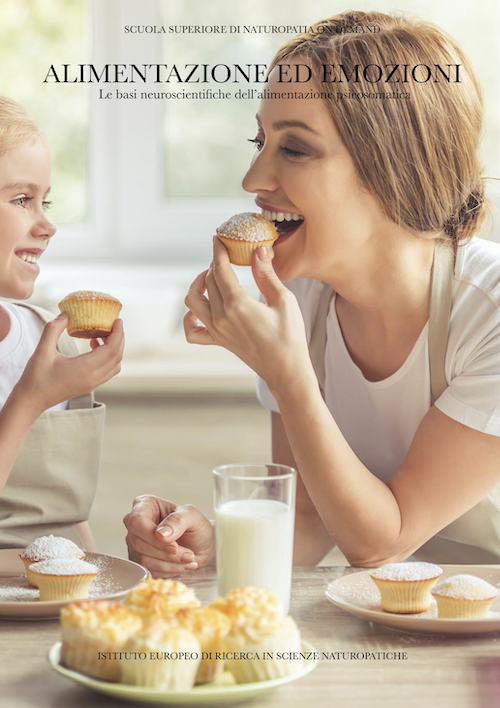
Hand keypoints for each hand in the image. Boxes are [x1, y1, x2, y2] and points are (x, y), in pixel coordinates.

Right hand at [15, 313, 123, 413]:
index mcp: (85, 368)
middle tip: (113, 324)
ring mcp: (92, 384)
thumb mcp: (42, 351)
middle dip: (119, 338)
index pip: (111, 349)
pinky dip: (108, 358)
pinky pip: (107, 371)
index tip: (118, 320)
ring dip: (114, 349)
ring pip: (114, 365)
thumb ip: (53, 330)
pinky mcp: (89, 386)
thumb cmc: (36, 377)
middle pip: (117, 356)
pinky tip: (93, 347)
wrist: (32, 400)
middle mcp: (93, 378)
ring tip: (102, 334)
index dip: (118, 333)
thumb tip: (65, 315)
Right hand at [123, 495, 214, 577]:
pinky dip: (167, 571)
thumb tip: (160, 534)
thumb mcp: (193, 517)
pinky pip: (147, 571)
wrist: (201, 545)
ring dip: (169, 564)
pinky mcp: (139, 560)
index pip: (137, 521)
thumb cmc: (196, 527)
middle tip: (188, 555)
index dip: (153, 537)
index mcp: (145, 505)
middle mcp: (136, 523)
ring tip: (188, 560)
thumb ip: (178, 520)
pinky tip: (180, 565)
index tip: (174, 546)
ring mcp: (135, 542)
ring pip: (143, 560)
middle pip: (138, 543)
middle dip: (166, 554)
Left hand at [183, 238, 314, 394]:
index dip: (218, 251)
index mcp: (237, 304)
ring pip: (192, 301)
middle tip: (226, 257)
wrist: (286, 369)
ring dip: (198, 285)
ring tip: (212, 278)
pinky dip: (189, 318)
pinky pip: (192, 330)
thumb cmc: (290, 336)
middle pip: (207, 281)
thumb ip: (266, 275)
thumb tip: (257, 251)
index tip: (218, 239)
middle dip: (214, 264)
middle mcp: (221, 317)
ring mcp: (216, 330)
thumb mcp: (284, 300)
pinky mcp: (218, 341)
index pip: (219, 269)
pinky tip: (199, 310)